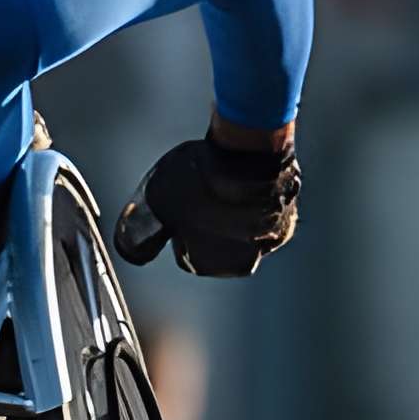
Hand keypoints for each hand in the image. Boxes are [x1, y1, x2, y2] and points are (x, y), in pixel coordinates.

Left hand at [139, 123, 299, 276]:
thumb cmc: (198, 180)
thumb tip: (129, 253)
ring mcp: (269, 241)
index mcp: (207, 264)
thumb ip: (137, 236)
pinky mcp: (288, 217)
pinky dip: (256, 200)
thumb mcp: (153, 205)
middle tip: (201, 190)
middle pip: (217, 243)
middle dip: (208, 222)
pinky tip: (245, 179)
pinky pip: (266, 213)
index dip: (178, 225)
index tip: (180, 203)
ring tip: (223, 181)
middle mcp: (243, 261)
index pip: (186, 251)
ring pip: (244, 229)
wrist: (249, 155)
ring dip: (233, 212)